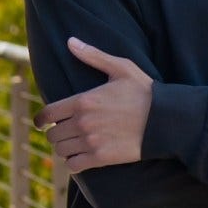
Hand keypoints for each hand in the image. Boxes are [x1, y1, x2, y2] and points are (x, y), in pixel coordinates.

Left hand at [33, 37, 153, 172]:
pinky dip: (74, 162)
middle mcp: (83, 122)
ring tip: (74, 144)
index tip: (42, 123)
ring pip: (61, 150)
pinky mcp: (101, 158)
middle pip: (53, 134)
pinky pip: (73, 165)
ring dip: (65, 147)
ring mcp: (91, 141)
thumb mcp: (121, 68)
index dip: (41, 119)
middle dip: (56, 132)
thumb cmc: (144, 91)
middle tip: (66, 132)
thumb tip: (70, 41)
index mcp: (83, 100)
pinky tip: (82, 156)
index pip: (47, 114)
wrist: (166, 119)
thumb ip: (93, 56)